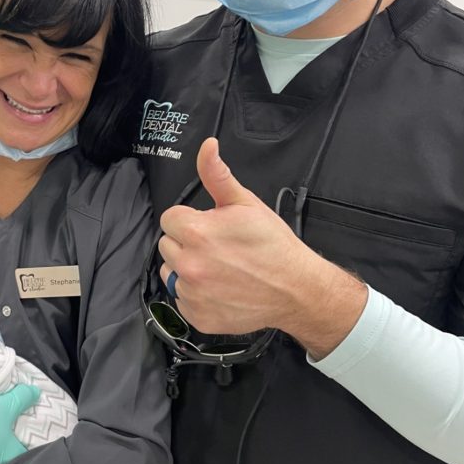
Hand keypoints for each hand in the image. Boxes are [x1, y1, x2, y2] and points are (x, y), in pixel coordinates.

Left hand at [158, 138, 366, 357]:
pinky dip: (197, 295)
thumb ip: (217, 175)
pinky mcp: (198, 316)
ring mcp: (192, 294)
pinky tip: (220, 288)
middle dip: (187, 242)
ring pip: (172, 272)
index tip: (210, 226)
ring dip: (188, 268)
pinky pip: (183, 299)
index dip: (190, 219)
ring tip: (219, 268)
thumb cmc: (273, 245)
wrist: (296, 288)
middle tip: (217, 247)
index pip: (170, 219)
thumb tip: (207, 146)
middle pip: (167, 245)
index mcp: (196, 232)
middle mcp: (189, 265)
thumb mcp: (246, 203)